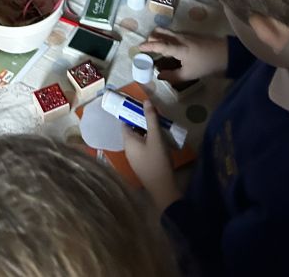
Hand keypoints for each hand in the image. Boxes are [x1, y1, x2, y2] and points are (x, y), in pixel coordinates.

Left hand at [123, 99, 179, 213]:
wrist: (162, 188)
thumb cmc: (157, 160)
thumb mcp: (156, 137)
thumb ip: (151, 119)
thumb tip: (146, 101)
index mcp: (128, 141)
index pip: (125, 122)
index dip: (132, 113)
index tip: (143, 107)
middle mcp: (128, 149)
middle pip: (132, 130)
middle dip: (142, 122)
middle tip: (154, 116)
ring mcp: (134, 158)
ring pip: (138, 139)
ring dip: (147, 131)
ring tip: (159, 126)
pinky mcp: (142, 164)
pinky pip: (143, 147)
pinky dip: (149, 141)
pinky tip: (160, 140)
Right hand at [141, 28, 227, 80]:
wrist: (226, 53)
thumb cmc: (206, 65)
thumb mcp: (189, 74)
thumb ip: (172, 76)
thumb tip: (159, 75)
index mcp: (178, 48)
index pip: (158, 45)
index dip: (147, 46)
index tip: (138, 47)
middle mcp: (179, 38)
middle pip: (160, 32)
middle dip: (151, 37)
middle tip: (146, 46)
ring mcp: (185, 34)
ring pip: (167, 31)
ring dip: (159, 35)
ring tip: (156, 45)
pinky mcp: (191, 33)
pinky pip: (174, 33)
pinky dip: (167, 36)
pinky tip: (170, 45)